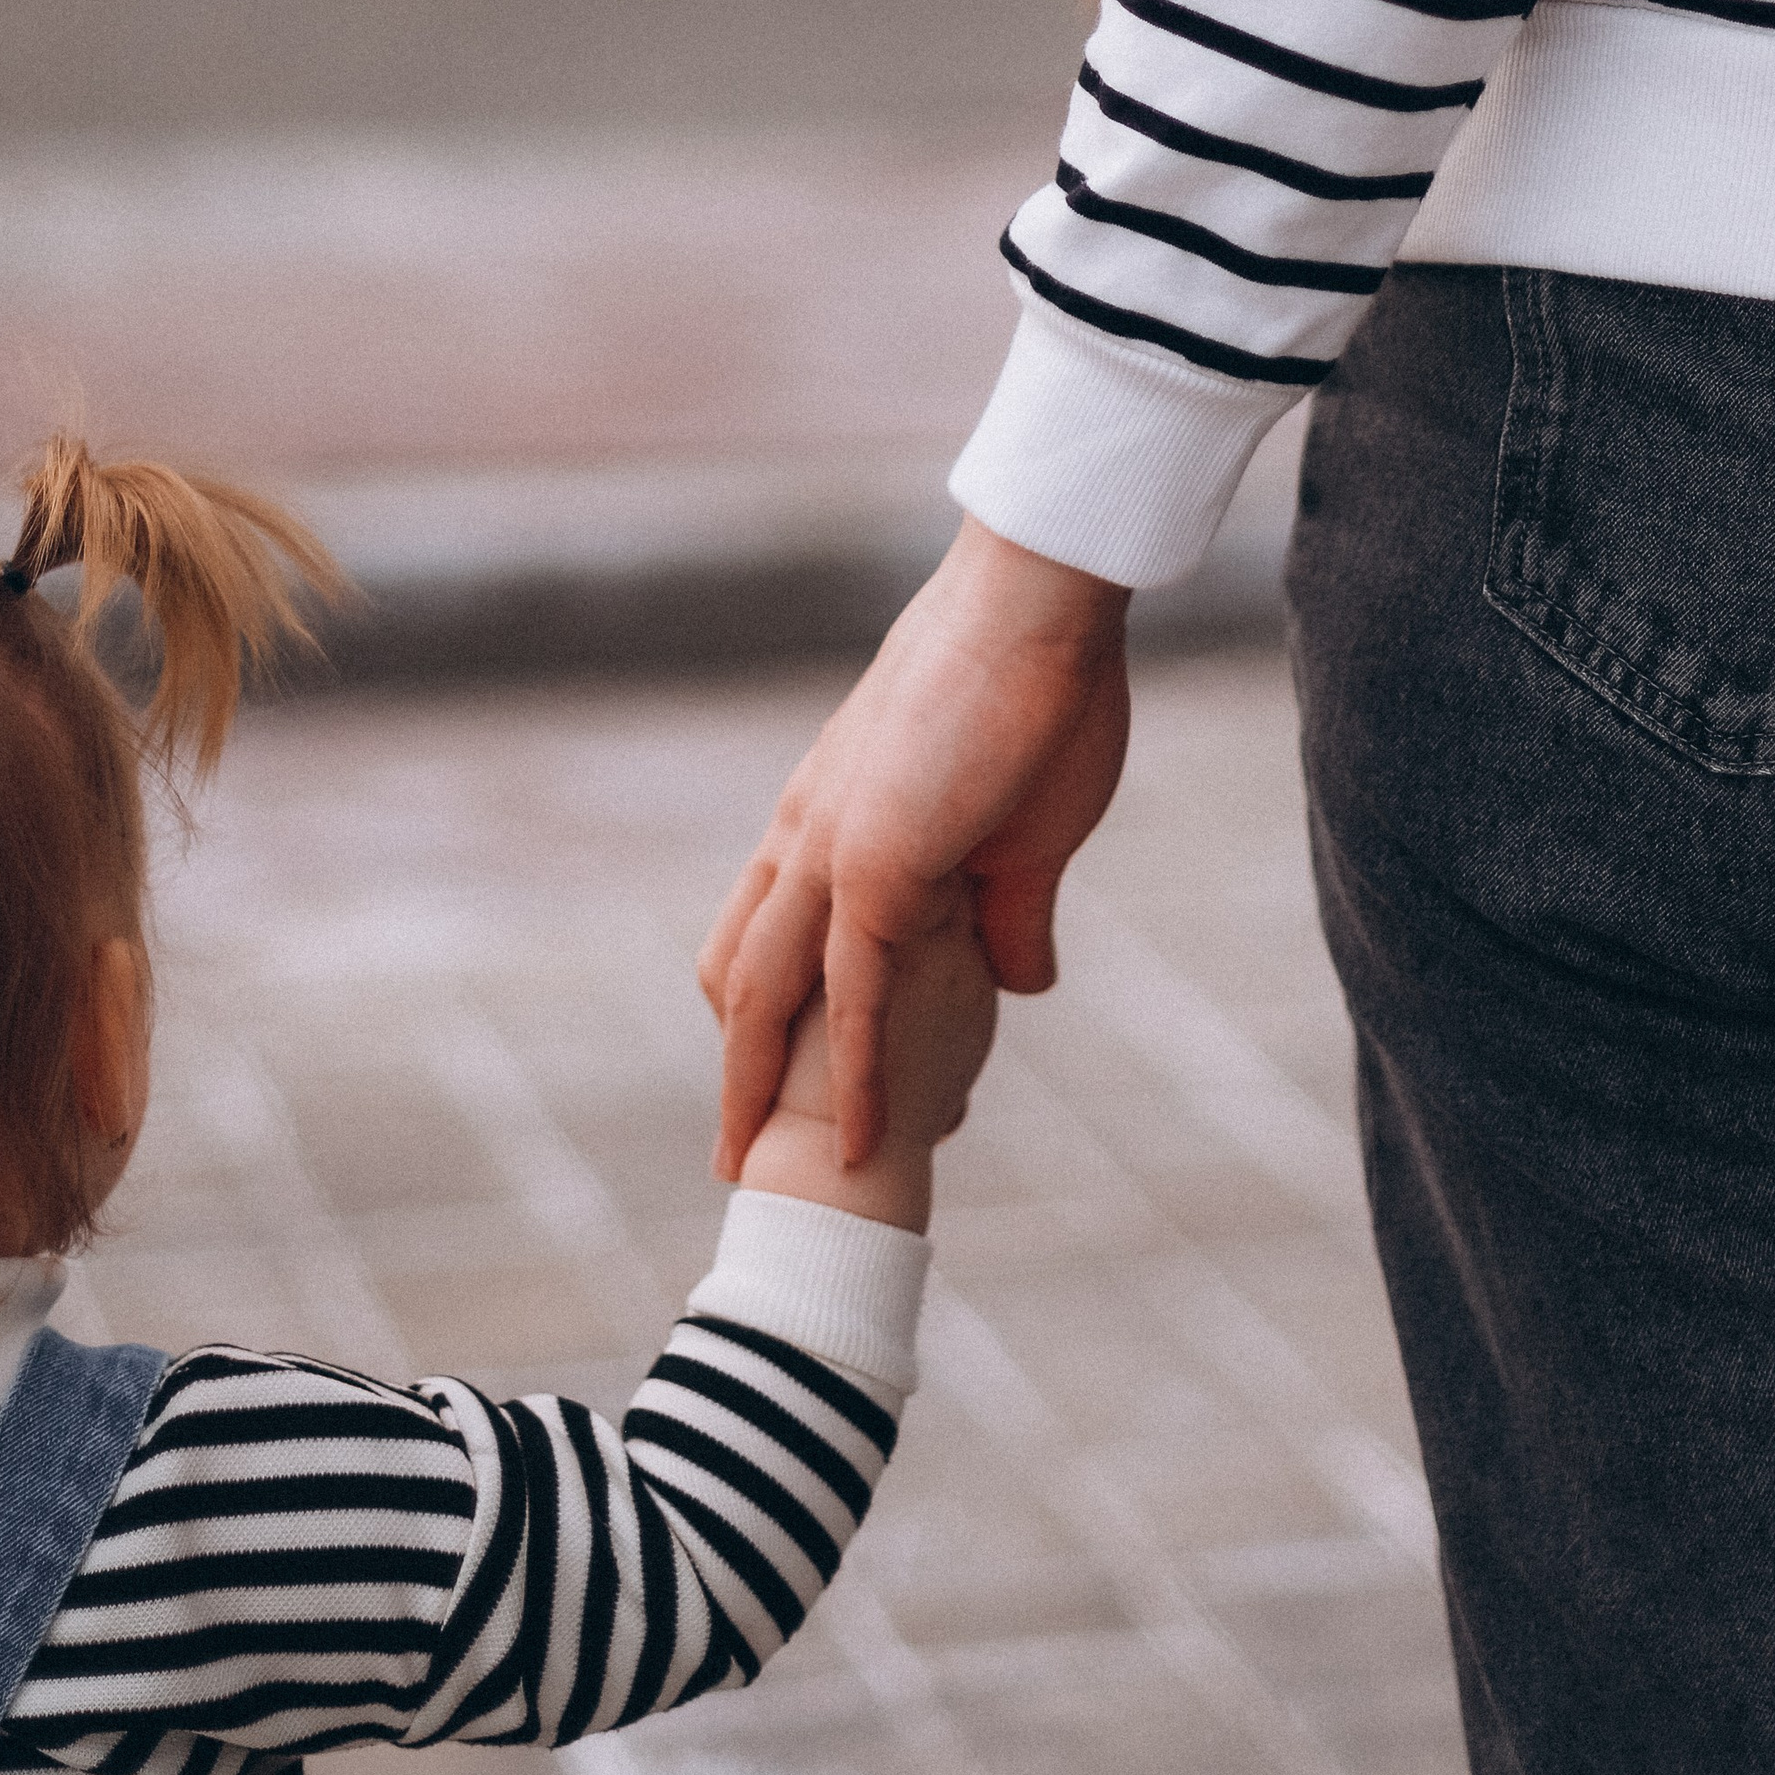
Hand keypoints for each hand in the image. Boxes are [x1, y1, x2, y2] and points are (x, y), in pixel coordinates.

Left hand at [701, 516, 1129, 1174]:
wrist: (1038, 605)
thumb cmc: (1040, 694)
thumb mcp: (1029, 832)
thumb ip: (1012, 911)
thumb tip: (1022, 983)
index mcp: (833, 817)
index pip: (780, 930)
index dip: (781, 1011)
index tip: (781, 1083)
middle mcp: (808, 835)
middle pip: (740, 970)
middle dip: (735, 1062)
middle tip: (735, 1147)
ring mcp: (831, 849)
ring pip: (764, 992)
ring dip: (755, 1086)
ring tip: (753, 1169)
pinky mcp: (875, 866)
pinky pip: (850, 994)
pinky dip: (850, 1073)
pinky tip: (860, 1138)